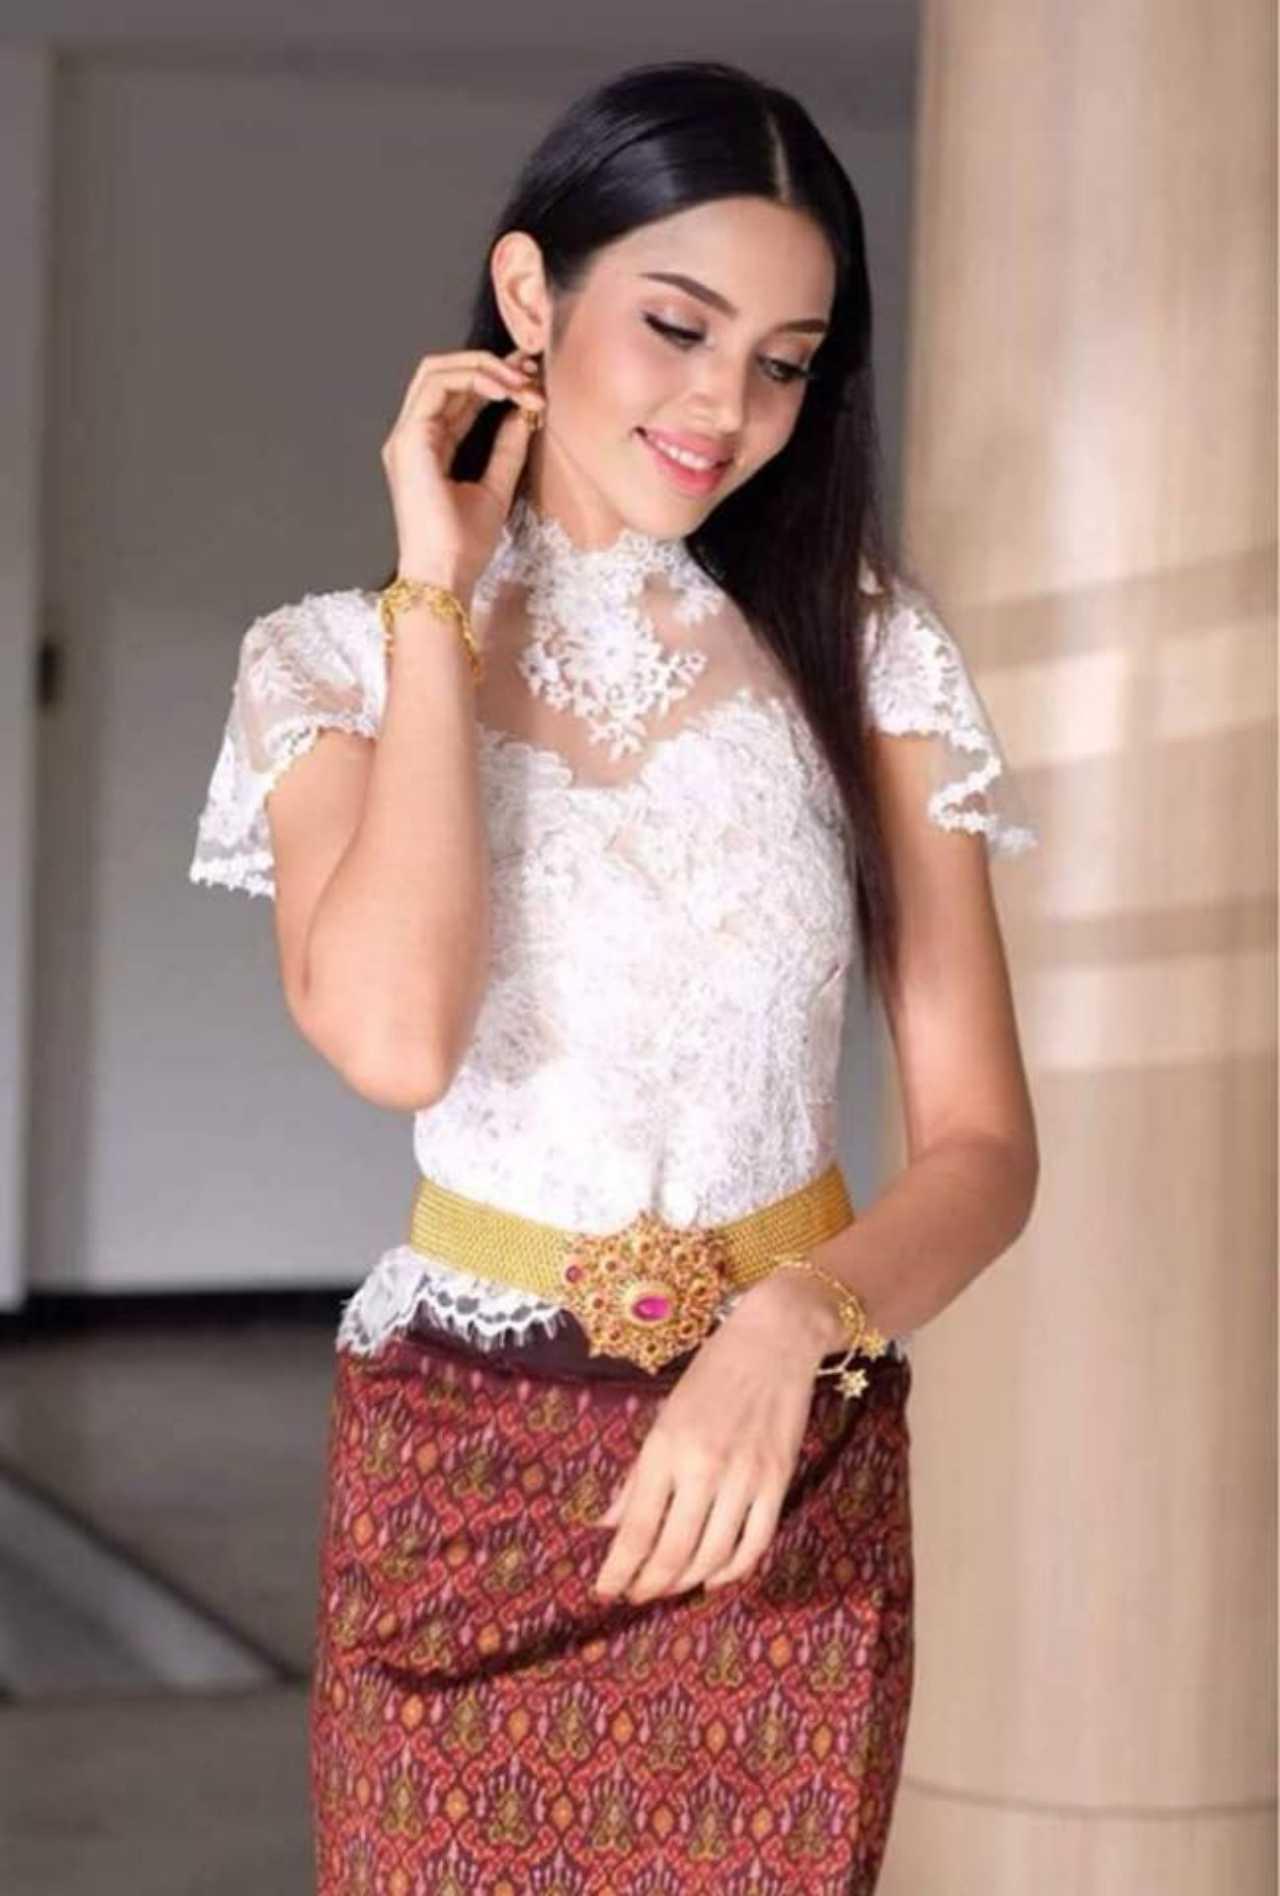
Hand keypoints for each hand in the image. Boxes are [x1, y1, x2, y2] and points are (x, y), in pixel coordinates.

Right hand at [379, 344, 545, 596]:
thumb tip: (524, 413)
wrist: (445, 574)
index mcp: (430, 446)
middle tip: (531, 372)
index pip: (459, 395)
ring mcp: (407, 434)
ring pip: (437, 370)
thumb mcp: (496, 487)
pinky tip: (505, 391)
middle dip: (491, 365)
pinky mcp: (409, 438)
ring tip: (522, 383)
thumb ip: (507, 448)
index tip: (533, 383)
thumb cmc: (465, 545)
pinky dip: (473, 378)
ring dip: (485, 368)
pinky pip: (437, 385)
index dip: (495, 380)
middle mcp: (414, 435)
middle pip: (445, 373)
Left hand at [590, 1272, 840, 1603]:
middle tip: (636, 1594)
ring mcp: (745, 1478)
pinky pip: (755, 1544)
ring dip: (686, 1582)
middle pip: (673, 1552)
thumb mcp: (664, 1416)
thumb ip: (638, 1476)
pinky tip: (714, 1577)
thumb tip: (608, 1524)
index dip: (619, 1568)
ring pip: (712, 1556)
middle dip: (649, 1584)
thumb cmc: (712, 1373)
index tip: (605, 1590)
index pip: (636, 1527)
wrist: (775, 1340)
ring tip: (669, 1586)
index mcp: (666, 1448)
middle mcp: (704, 1467)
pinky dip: (732, 1571)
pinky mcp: (778, 1482)